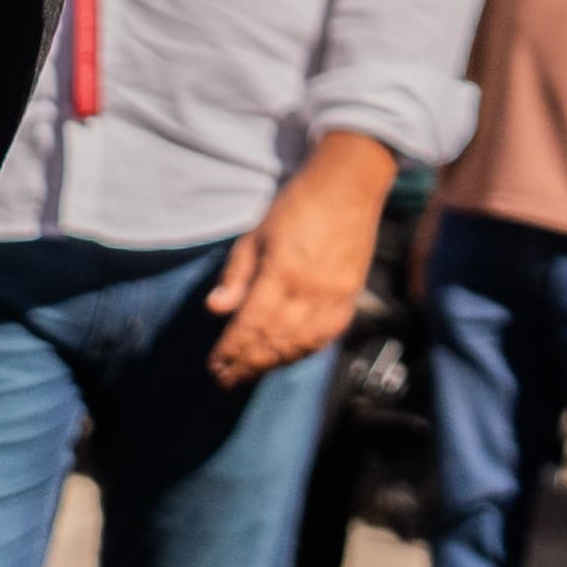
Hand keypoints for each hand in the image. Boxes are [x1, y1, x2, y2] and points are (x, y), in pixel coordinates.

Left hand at [203, 142, 394, 385]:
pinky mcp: (352, 296)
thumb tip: (215, 309)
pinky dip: (305, 351)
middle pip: (274, 341)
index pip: (251, 324)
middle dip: (247, 363)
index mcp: (282, 272)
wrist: (349, 187)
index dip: (231, 349)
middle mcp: (310, 291)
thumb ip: (236, 275)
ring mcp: (335, 296)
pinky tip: (288, 357)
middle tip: (227, 379)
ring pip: (301, 344)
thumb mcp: (257, 234)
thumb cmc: (297, 205)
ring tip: (251, 373)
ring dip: (273, 363)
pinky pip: (327, 336)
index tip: (214, 365)